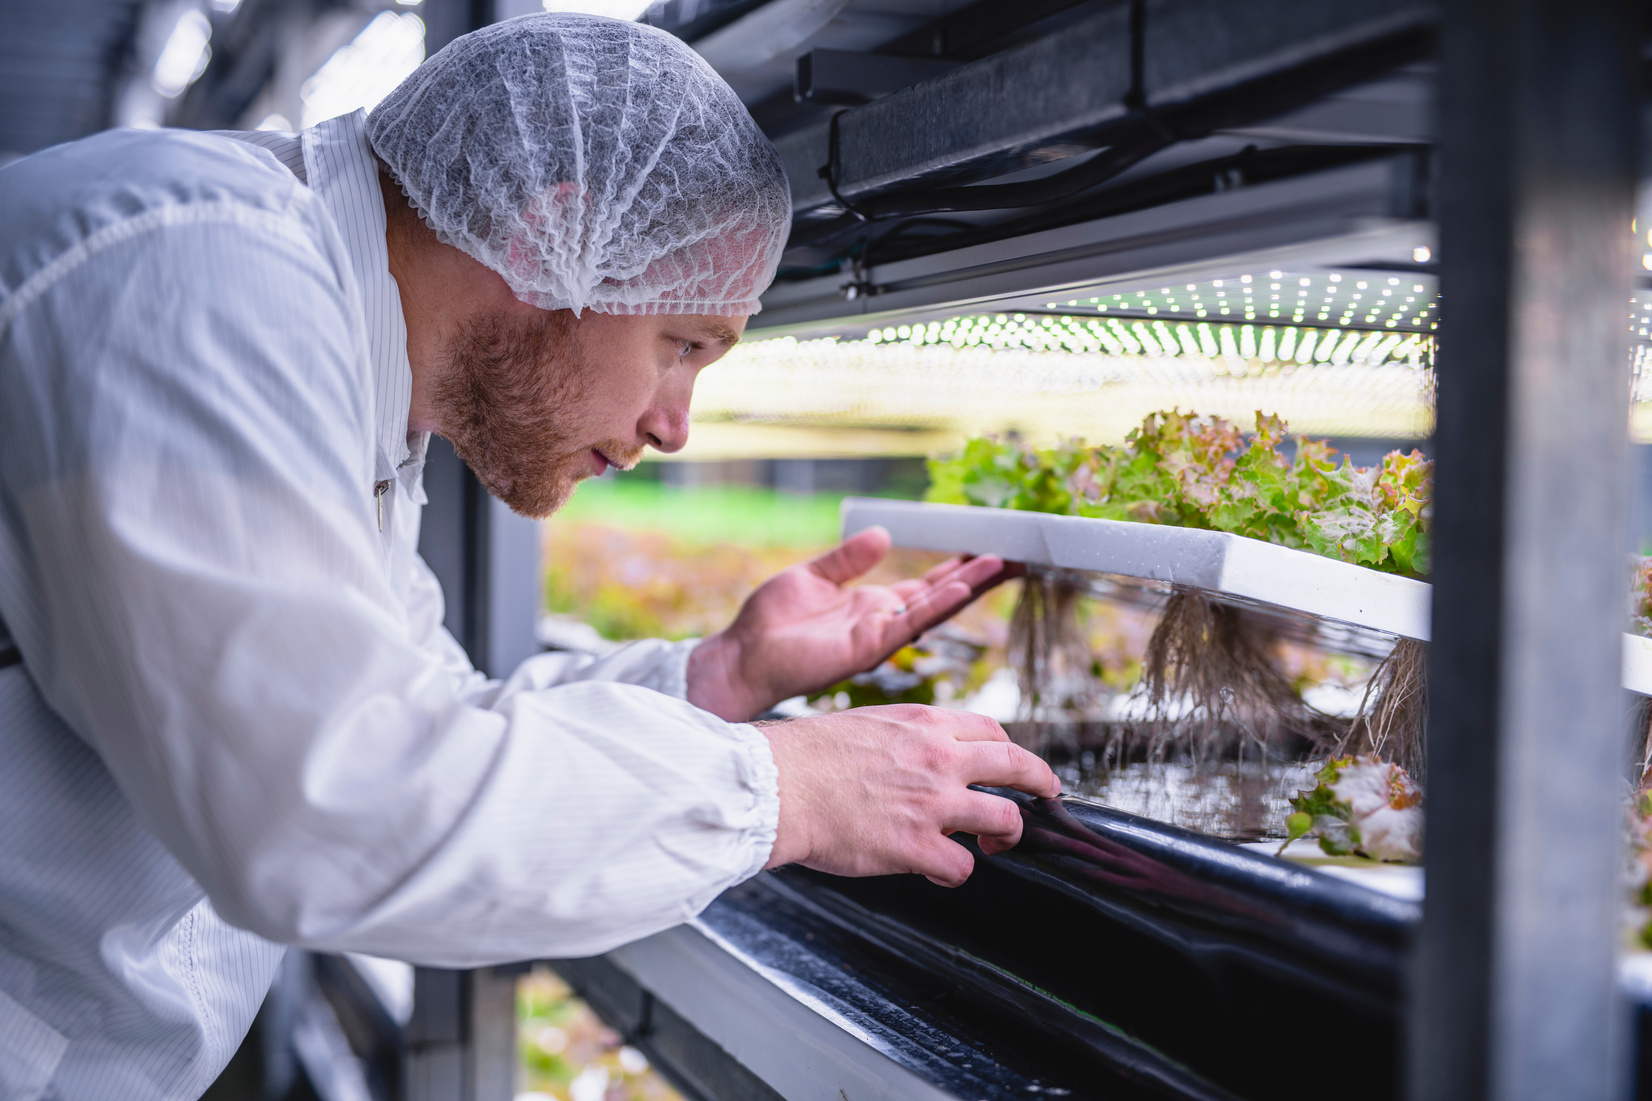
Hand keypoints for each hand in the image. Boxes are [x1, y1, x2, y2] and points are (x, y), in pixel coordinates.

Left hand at [686, 526, 1017, 720]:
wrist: (743, 656)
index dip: (958, 566)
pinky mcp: (867, 647)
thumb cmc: (770, 622)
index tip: (989, 546)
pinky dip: (936, 605)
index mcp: (873, 606)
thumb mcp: (813, 576)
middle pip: (943, 596)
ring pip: (935, 609)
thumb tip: (883, 533)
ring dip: (969, 587)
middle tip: (1018, 555)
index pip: (927, 584)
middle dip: (979, 577)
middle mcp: (884, 622)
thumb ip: (849, 559)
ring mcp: (879, 636)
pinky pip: (909, 623)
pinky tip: (960, 588)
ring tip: (1003, 563)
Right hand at [758, 704, 1059, 885]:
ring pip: (1004, 820)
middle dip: (1041, 783)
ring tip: (992, 843)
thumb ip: (904, 737)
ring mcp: (932, 804)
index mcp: (924, 725)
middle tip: (1047, 795)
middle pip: (1017, 767)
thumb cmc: (805, 756)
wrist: (776, 785)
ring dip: (1004, 835)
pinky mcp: (916, 846)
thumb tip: (918, 752)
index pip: (991, 731)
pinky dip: (955, 872)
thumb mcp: (867, 724)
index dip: (1010, 751)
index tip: (1014, 764)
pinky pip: (962, 867)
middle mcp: (938, 759)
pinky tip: (937, 869)